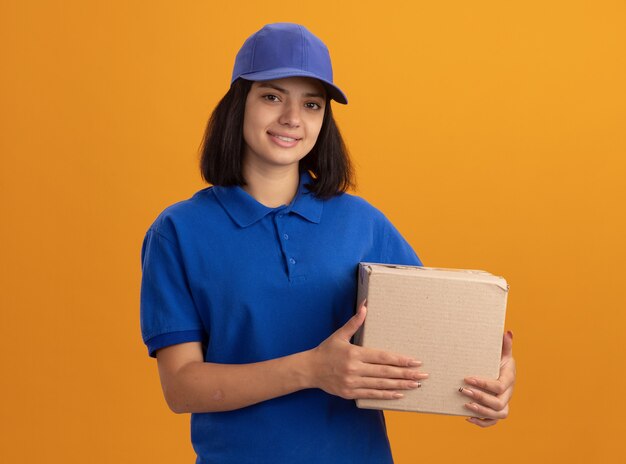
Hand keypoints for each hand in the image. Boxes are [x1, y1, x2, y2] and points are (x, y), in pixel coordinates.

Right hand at [308, 300, 428, 399]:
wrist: (310, 370)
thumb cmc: (326, 350)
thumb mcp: (339, 335)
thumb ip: (354, 322)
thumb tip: (365, 306)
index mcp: (354, 354)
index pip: (382, 357)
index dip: (400, 360)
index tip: (415, 361)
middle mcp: (354, 369)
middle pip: (385, 372)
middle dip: (406, 374)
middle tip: (423, 375)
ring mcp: (352, 383)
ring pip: (381, 385)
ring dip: (400, 385)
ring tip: (416, 385)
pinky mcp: (350, 393)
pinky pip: (372, 394)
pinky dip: (386, 395)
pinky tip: (399, 394)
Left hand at [459, 330, 515, 426]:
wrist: (501, 372)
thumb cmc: (498, 361)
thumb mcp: (502, 352)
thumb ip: (504, 344)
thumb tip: (507, 332)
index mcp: (509, 379)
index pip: (499, 386)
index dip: (484, 384)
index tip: (467, 378)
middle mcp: (509, 393)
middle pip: (499, 403)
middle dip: (481, 398)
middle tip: (463, 391)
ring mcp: (504, 403)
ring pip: (499, 414)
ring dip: (482, 411)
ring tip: (466, 405)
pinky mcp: (497, 410)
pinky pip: (493, 421)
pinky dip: (482, 422)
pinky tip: (467, 417)